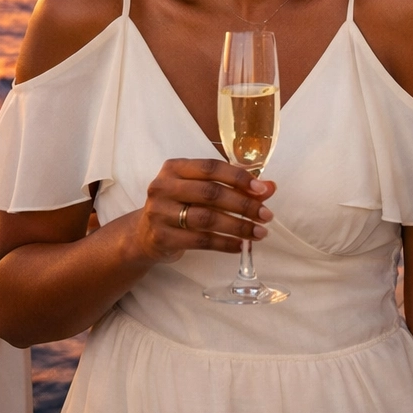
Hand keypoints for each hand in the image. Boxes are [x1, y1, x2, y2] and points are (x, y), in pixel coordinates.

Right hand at [131, 158, 274, 262]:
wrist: (143, 235)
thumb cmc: (179, 206)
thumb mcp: (200, 190)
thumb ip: (234, 186)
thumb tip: (269, 188)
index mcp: (174, 168)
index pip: (211, 168)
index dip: (239, 178)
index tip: (262, 190)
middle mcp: (163, 187)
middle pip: (211, 194)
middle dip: (243, 204)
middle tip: (266, 215)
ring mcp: (160, 213)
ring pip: (207, 219)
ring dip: (238, 226)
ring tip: (259, 232)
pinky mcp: (162, 237)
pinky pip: (201, 241)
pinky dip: (225, 243)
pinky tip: (240, 245)